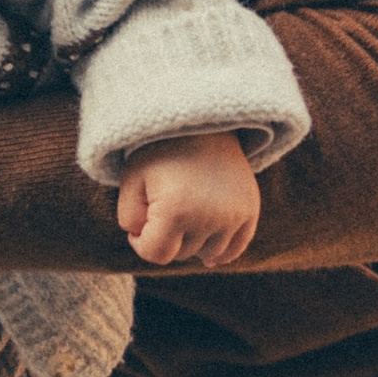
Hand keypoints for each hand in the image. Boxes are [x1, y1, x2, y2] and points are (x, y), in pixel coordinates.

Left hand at [117, 129, 261, 266]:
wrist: (202, 121)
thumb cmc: (160, 150)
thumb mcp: (132, 178)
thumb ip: (128, 217)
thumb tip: (143, 240)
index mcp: (176, 210)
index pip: (156, 255)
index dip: (141, 242)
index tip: (139, 223)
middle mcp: (209, 217)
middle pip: (181, 253)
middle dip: (167, 237)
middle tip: (163, 206)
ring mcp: (233, 216)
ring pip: (207, 254)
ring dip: (192, 241)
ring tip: (185, 212)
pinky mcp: (250, 211)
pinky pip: (235, 250)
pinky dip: (220, 251)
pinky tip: (208, 245)